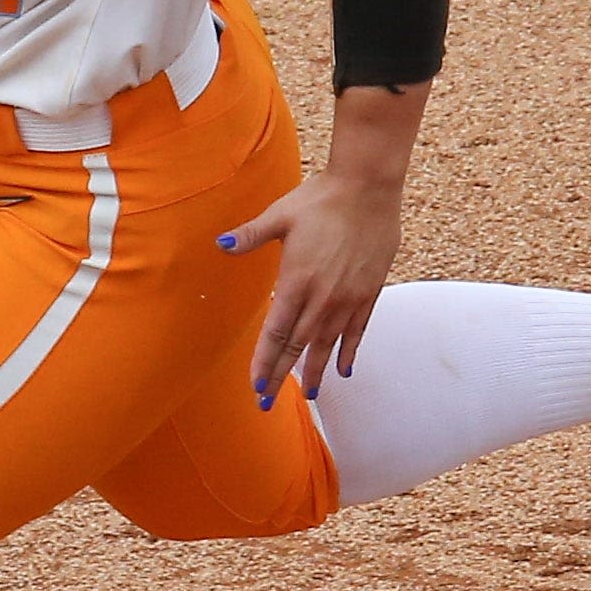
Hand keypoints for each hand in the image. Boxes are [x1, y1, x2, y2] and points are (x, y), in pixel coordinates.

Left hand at [219, 167, 406, 405]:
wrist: (368, 186)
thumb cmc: (321, 198)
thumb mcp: (279, 216)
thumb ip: (250, 235)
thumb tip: (221, 244)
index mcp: (296, 281)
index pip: (276, 333)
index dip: (265, 363)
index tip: (256, 386)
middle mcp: (323, 297)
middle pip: (298, 346)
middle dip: (282, 376)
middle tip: (269, 403)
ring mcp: (348, 297)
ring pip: (328, 345)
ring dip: (315, 370)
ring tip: (308, 395)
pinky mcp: (369, 292)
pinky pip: (358, 331)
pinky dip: (349, 351)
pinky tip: (344, 369)